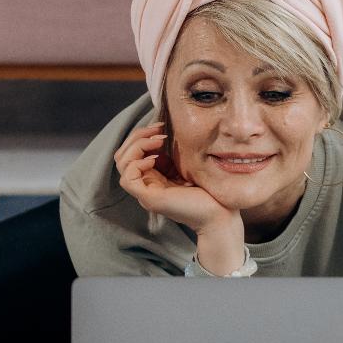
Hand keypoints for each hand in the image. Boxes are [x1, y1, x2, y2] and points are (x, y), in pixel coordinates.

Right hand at [114, 122, 237, 234]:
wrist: (220, 215)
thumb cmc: (208, 192)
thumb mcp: (185, 166)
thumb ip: (171, 155)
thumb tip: (161, 132)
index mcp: (153, 177)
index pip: (131, 152)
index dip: (142, 135)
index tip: (162, 126)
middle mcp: (146, 185)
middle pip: (122, 156)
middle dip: (137, 136)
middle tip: (159, 129)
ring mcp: (146, 193)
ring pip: (122, 164)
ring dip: (137, 146)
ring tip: (159, 141)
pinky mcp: (150, 199)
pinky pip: (127, 179)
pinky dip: (137, 163)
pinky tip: (156, 158)